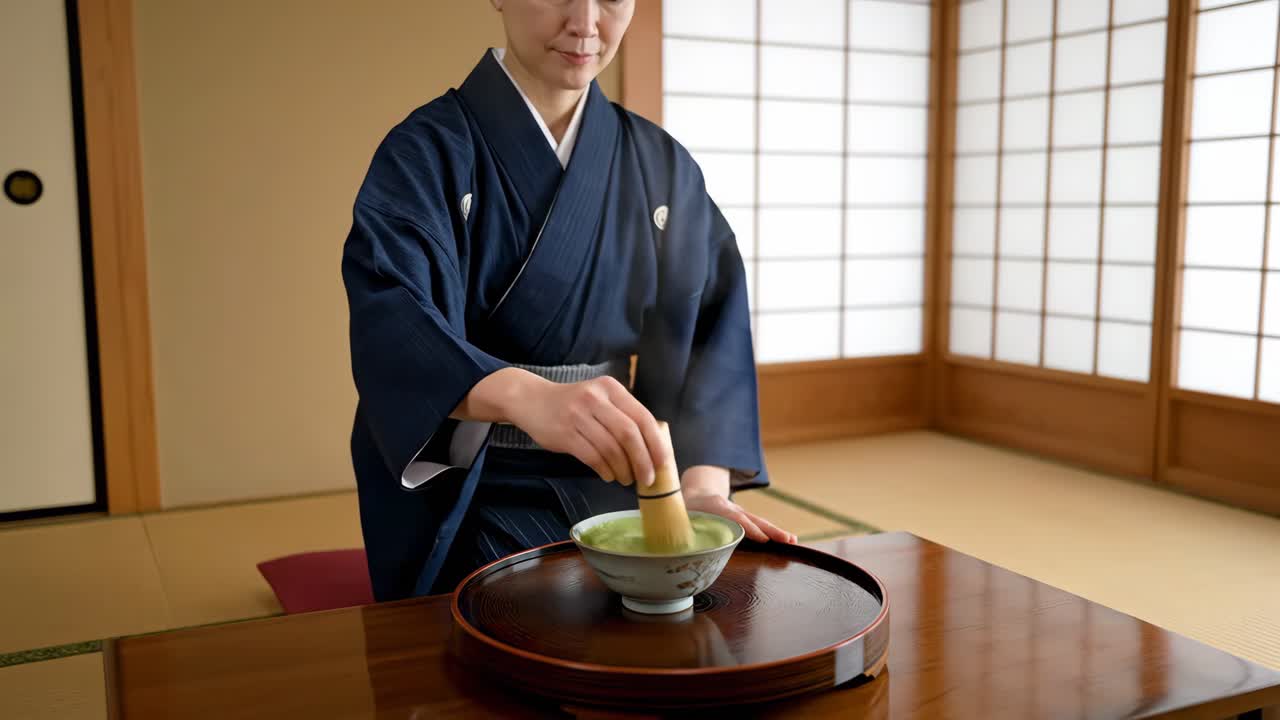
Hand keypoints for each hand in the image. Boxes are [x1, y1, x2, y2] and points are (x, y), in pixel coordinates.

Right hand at [504, 374, 668, 486]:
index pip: (642, 417)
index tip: (663, 462)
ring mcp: (579, 415)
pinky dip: (605, 470)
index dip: (656, 443)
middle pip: (629, 434)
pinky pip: (592, 457)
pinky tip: (609, 476)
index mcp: (611, 388)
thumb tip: (650, 447)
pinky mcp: (565, 434)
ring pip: (611, 448)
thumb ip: (621, 414)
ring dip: (623, 469)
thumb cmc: (573, 403)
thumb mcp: (599, 397)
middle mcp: (596, 399)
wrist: (531, 399)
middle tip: (648, 479)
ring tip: (626, 479)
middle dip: (643, 460)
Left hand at [681, 466, 796, 543]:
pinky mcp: (745, 517)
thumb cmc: (687, 509)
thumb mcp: (682, 516)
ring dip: (777, 532)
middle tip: (787, 540)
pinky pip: (761, 524)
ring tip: (793, 541)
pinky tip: (789, 540)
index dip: (748, 529)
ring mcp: (740, 512)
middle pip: (753, 519)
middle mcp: (731, 509)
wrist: (696, 492)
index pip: (734, 518)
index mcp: (715, 508)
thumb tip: (688, 548)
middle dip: (770, 530)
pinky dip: (775, 532)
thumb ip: (686, 529)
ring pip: (760, 522)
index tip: (762, 539)